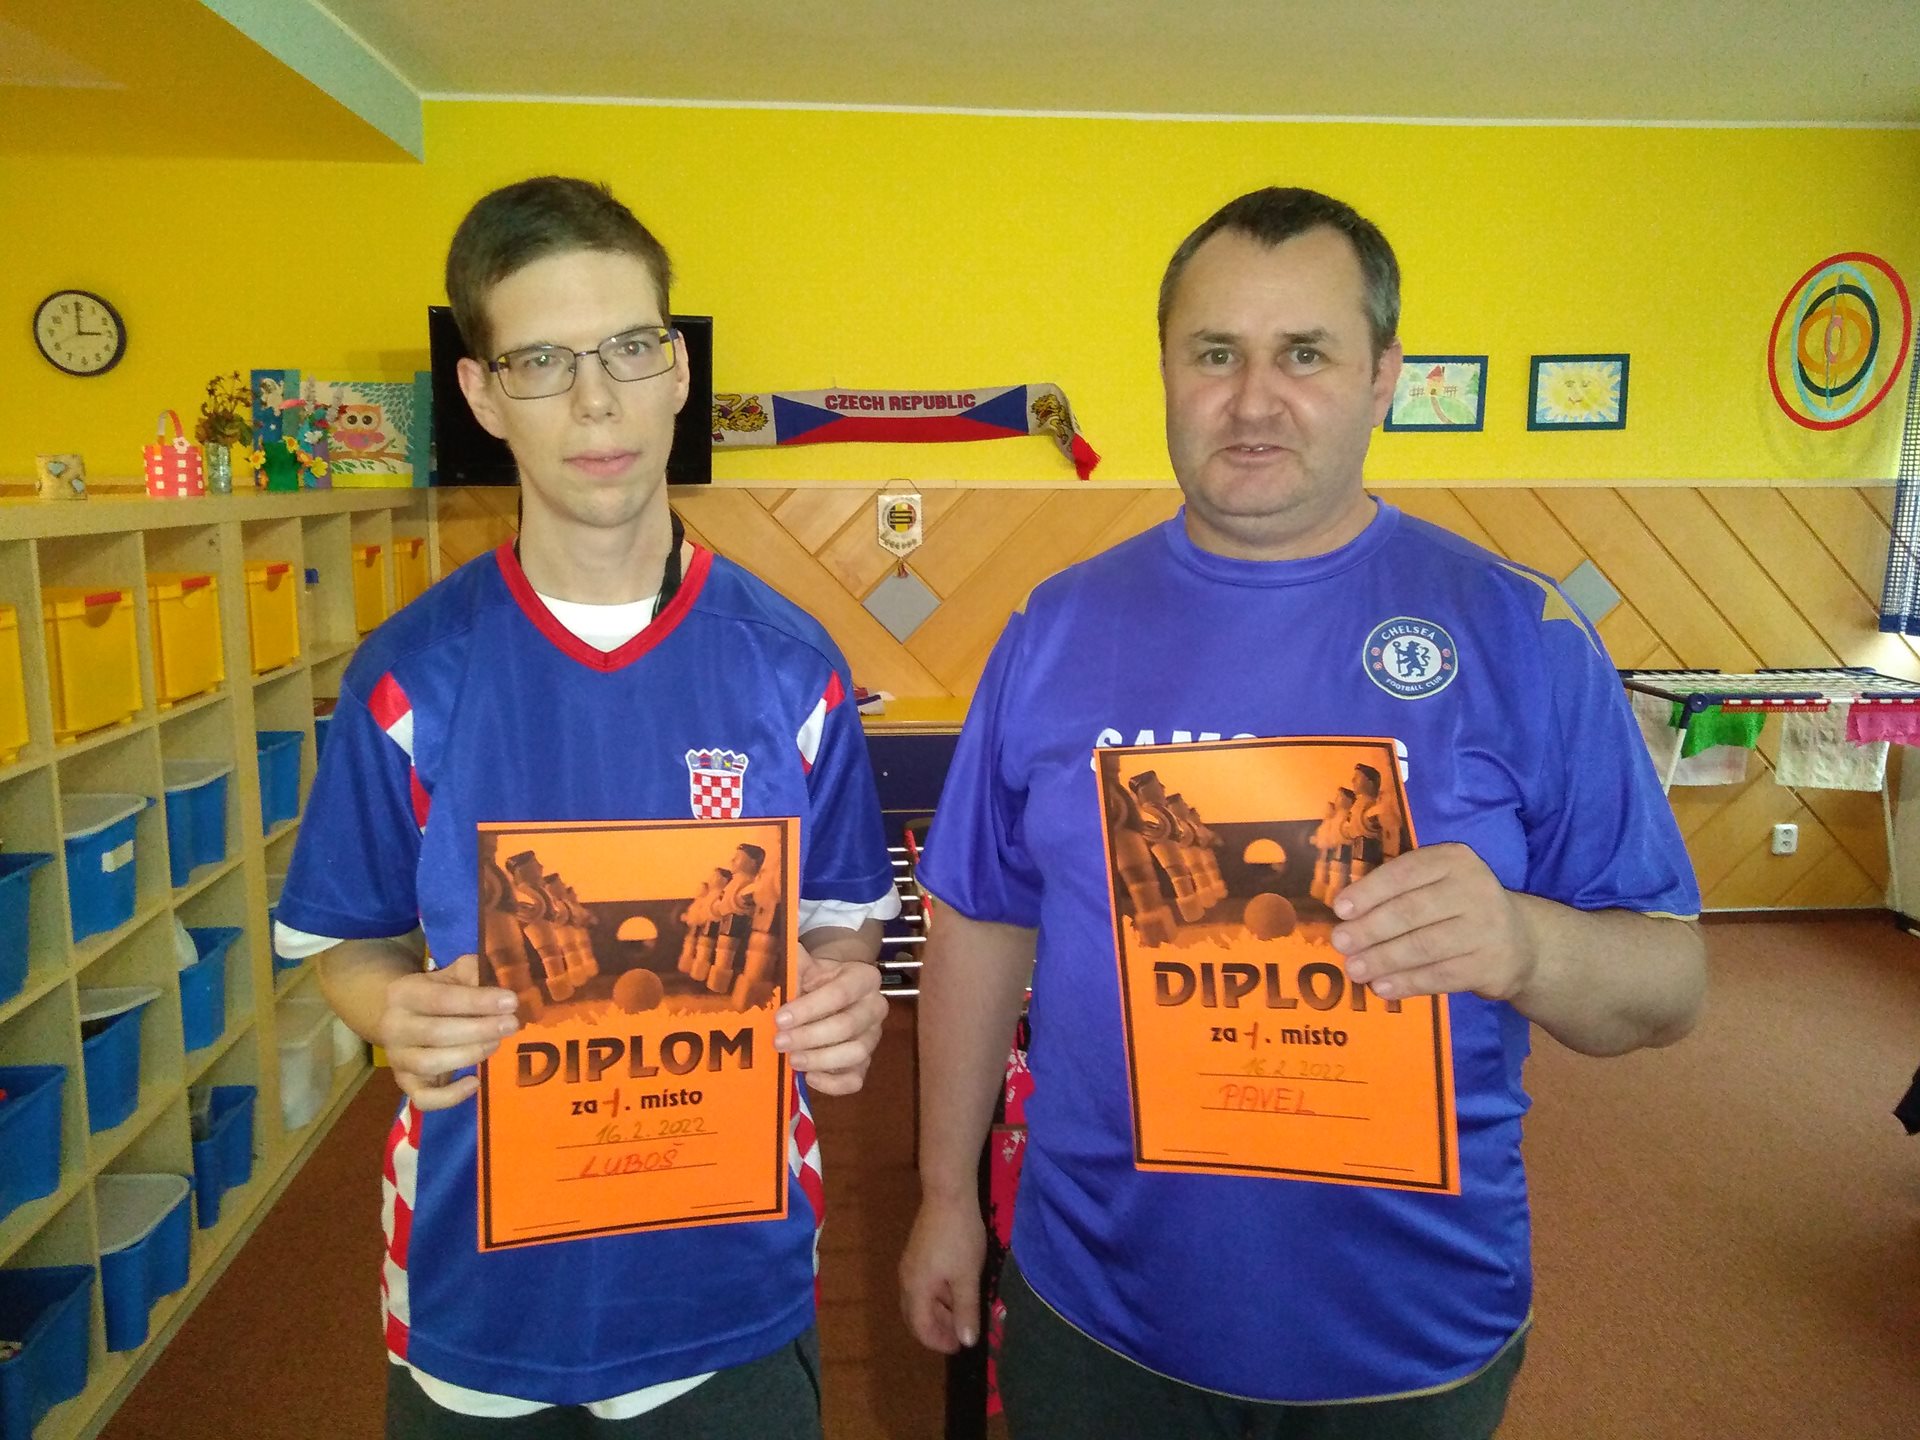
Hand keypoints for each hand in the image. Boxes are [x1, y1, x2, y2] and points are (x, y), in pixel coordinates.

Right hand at [376, 953, 519, 1108]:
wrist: (394, 1017)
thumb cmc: (433, 995)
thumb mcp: (449, 976)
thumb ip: (472, 973)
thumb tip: (501, 979)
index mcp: (403, 993)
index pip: (442, 999)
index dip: (478, 1001)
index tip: (511, 1002)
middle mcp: (394, 1027)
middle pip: (437, 1032)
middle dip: (480, 1030)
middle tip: (511, 1025)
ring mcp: (397, 1058)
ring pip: (430, 1063)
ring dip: (469, 1055)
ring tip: (496, 1044)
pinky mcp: (404, 1083)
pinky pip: (424, 1099)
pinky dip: (450, 1096)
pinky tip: (475, 1082)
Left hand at [773, 949, 886, 1095]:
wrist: (829, 991)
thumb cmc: (814, 978)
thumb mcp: (804, 965)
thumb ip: (792, 967)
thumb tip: (774, 978)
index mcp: (864, 978)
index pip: (840, 993)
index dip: (809, 1008)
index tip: (780, 1019)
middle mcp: (875, 1007)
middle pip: (848, 1026)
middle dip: (809, 1037)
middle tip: (779, 1042)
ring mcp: (873, 1037)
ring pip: (855, 1054)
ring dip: (820, 1060)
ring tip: (792, 1060)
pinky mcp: (865, 1062)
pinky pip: (855, 1079)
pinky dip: (832, 1084)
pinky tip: (809, 1077)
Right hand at [900, 1192, 985, 1352]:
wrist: (948, 1195)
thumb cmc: (959, 1238)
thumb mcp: (967, 1277)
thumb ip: (966, 1311)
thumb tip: (967, 1342)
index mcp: (916, 1289)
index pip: (920, 1328)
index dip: (939, 1341)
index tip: (961, 1346)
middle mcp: (906, 1279)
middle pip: (916, 1315)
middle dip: (938, 1328)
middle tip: (963, 1333)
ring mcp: (910, 1265)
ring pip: (920, 1300)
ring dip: (939, 1311)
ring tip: (964, 1313)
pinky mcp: (917, 1253)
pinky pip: (923, 1285)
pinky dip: (938, 1296)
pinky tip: (957, 1290)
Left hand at [1330, 843, 1539, 1003]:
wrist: (1521, 941)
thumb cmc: (1460, 907)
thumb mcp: (1437, 883)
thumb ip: (1398, 890)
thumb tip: (1345, 913)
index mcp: (1454, 860)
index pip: (1405, 873)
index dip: (1370, 891)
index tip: (1340, 909)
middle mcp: (1474, 889)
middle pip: (1411, 911)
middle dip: (1370, 929)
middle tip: (1341, 943)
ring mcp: (1487, 928)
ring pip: (1424, 946)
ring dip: (1384, 960)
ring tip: (1355, 970)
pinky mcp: (1491, 965)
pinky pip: (1441, 976)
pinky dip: (1407, 983)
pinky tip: (1382, 988)